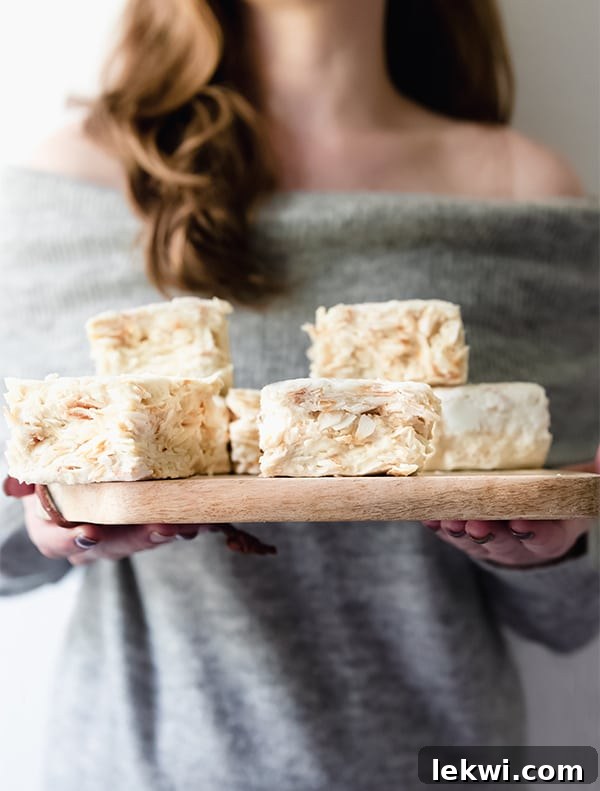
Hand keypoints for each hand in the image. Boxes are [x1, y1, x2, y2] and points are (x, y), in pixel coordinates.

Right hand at [3, 477, 276, 559]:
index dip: (74, 540)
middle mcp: (90, 543)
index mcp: (54, 532)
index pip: (59, 542)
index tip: (89, 533)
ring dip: (169, 532)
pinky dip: (186, 525)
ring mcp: (119, 541)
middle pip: (114, 546)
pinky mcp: (146, 533)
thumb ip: (25, 481)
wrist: (76, 492)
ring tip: (188, 523)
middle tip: (160, 527)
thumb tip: (13, 486)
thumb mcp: (34, 482)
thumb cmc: (55, 484)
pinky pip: (167, 532)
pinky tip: (204, 519)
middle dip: (139, 537)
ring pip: (144, 542)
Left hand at [423, 447, 598, 567]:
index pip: (546, 540)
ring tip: (446, 519)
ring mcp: (492, 544)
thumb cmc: (558, 500)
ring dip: (458, 531)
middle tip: (474, 523)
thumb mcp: (579, 490)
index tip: (521, 524)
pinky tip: (428, 518)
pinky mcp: (467, 537)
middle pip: (503, 545)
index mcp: (553, 535)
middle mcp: (521, 546)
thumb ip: (597, 474)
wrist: (537, 520)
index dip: (534, 534)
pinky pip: (451, 536)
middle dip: (487, 534)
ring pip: (474, 543)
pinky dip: (439, 528)